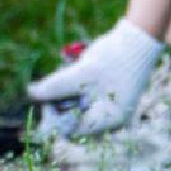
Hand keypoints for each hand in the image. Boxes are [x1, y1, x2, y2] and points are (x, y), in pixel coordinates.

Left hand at [26, 18, 162, 135]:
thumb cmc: (113, 58)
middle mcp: (109, 120)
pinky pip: (84, 98)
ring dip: (66, 92)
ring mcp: (109, 107)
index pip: (70, 130)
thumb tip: (31, 93)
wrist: (139, 40)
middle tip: (57, 80)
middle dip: (59, 103)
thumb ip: (56, 86)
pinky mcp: (107, 95)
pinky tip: (78, 69)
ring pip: (76, 107)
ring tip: (71, 71)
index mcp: (106, 121)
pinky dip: (75, 86)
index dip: (53, 117)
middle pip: (72, 120)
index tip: (46, 98)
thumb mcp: (80, 73)